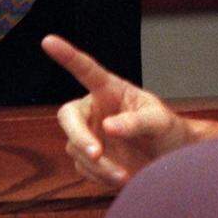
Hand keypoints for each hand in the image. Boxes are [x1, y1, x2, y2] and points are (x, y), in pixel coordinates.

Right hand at [42, 35, 194, 188]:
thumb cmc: (167, 130)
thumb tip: (108, 127)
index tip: (48, 40)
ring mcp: (89, 134)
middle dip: (79, 135)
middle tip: (97, 154)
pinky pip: (83, 168)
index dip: (67, 55)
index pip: (86, 70)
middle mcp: (95, 109)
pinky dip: (100, 177)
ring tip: (124, 175)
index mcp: (111, 90)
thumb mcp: (160, 121)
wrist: (169, 160)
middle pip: (68, 116)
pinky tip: (120, 177)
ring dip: (98, 165)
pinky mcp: (89, 159)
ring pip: (76, 148)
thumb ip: (136, 121)